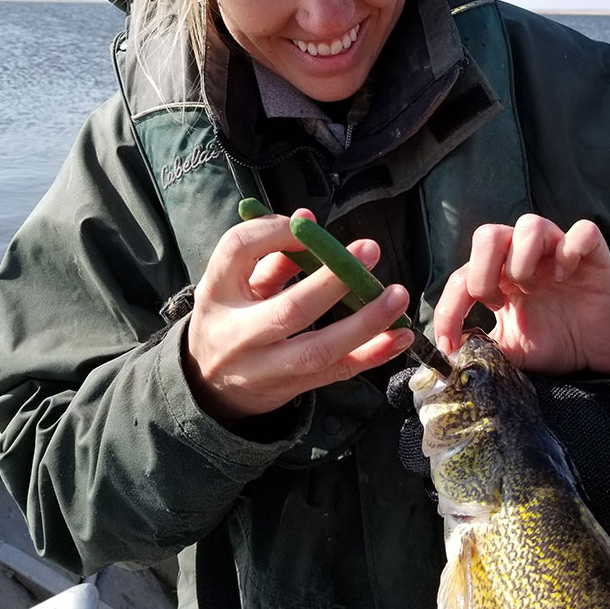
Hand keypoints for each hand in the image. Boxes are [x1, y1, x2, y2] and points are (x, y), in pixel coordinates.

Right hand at [184, 208, 412, 422]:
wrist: (209, 387)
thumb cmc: (230, 318)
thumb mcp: (235, 284)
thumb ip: (270, 255)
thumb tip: (309, 221)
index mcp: (217, 293)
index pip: (238, 250)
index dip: (275, 231)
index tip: (308, 225)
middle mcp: (237, 334)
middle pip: (290, 309)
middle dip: (334, 281)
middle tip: (370, 250)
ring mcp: (265, 368)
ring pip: (319, 350)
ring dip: (365, 323)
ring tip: (397, 296)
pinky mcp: (292, 388)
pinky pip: (337, 373)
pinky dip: (373, 355)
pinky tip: (400, 337)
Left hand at [433, 215, 609, 374]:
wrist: (597, 353)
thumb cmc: (552, 342)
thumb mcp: (510, 349)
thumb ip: (480, 348)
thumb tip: (447, 358)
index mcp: (498, 275)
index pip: (460, 277)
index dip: (448, 309)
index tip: (448, 345)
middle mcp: (523, 255)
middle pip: (488, 234)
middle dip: (483, 273)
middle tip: (498, 304)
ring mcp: (557, 250)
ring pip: (530, 224)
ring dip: (523, 261)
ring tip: (532, 289)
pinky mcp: (593, 254)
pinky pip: (582, 231)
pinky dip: (570, 251)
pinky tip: (566, 276)